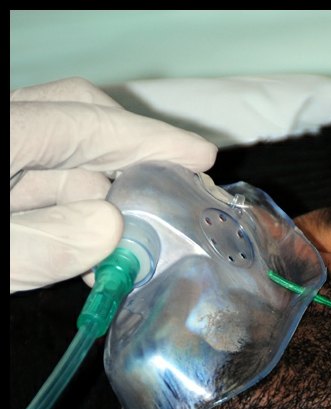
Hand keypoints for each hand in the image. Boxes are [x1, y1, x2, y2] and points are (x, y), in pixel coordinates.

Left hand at [10, 77, 216, 291]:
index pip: (86, 123)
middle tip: (178, 194)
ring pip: (60, 159)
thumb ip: (47, 243)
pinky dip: (72, 214)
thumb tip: (110, 227)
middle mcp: (6, 131)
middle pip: (78, 121)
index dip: (148, 140)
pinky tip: (93, 253)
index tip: (200, 156)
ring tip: (136, 248)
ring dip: (103, 201)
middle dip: (132, 158)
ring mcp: (2, 153)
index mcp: (4, 135)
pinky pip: (38, 184)